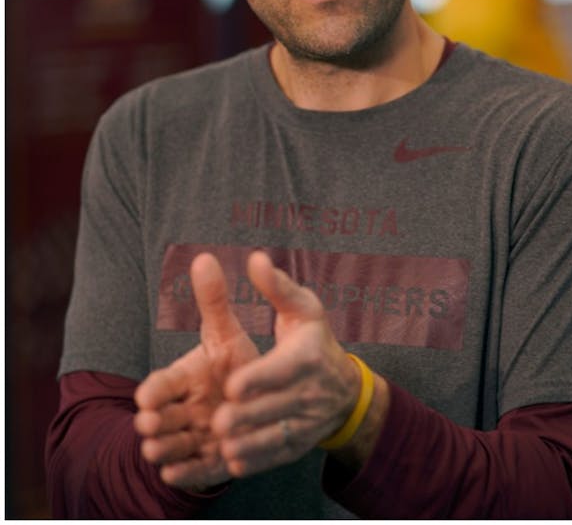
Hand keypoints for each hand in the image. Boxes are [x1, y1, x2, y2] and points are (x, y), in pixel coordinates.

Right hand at [134, 253, 258, 489]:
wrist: (267, 401)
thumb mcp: (227, 332)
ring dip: (163, 449)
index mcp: (184, 379)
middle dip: (152, 422)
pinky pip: (191, 472)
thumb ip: (214, 301)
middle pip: (158, 419)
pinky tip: (176, 474)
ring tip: (158, 450)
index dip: (153, 391)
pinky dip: (183, 473)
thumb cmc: (237, 363)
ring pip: (170, 447)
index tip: (147, 397)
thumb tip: (204, 257)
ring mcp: (193, 437)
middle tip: (150, 424)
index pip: (160, 385)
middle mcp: (183, 410)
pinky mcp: (207, 462)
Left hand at [210, 251, 361, 477]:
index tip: (232, 384)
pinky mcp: (301, 444)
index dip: (257, 379)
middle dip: (246, 415)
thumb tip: (254, 258)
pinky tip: (234, 461)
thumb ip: (276, 287)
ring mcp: (306, 421)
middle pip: (275, 407)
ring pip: (276, 436)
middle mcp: (309, 391)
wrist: (348, 389)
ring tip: (222, 444)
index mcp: (306, 356)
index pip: (282, 370)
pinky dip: (257, 460)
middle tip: (217, 421)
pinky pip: (278, 455)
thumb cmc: (315, 342)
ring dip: (249, 443)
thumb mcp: (303, 310)